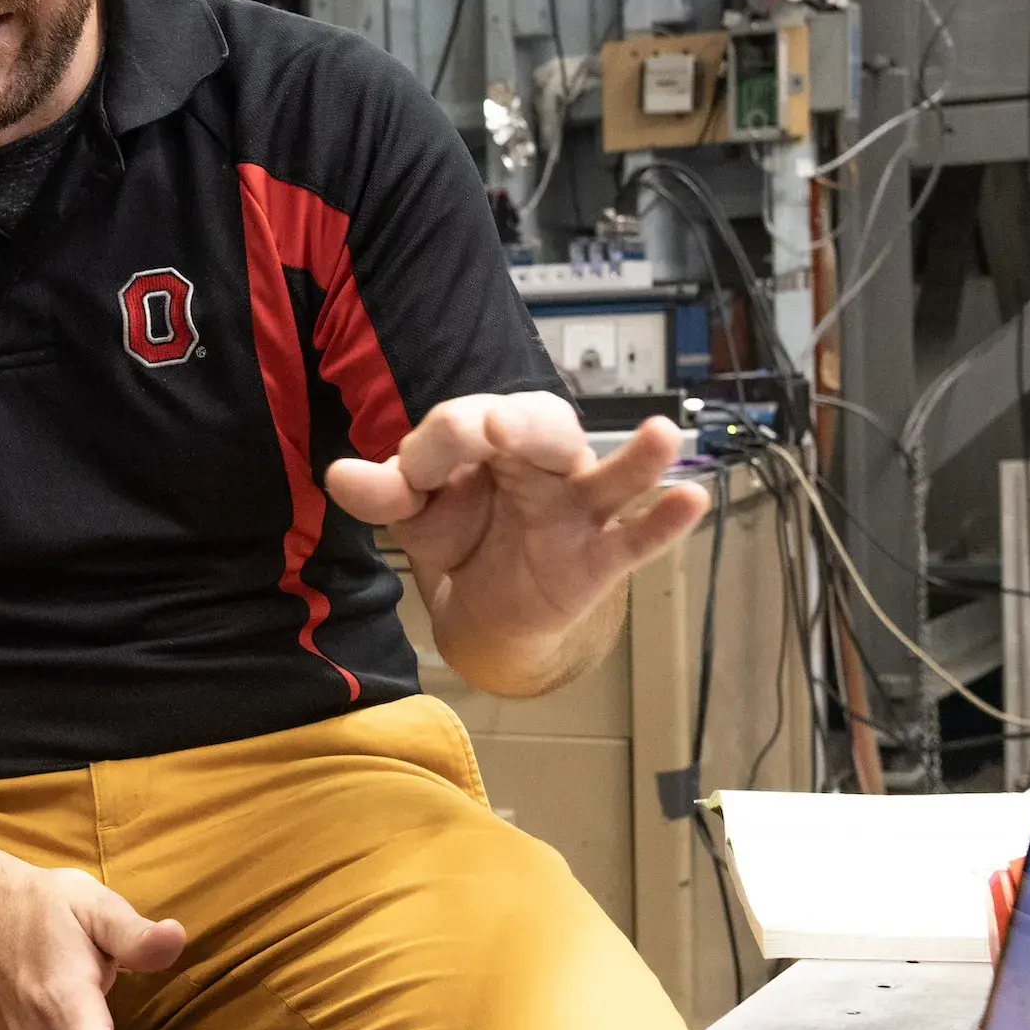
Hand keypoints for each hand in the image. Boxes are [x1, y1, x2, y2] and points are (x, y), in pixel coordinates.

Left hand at [325, 396, 708, 690]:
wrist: (490, 604)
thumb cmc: (463, 531)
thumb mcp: (415, 513)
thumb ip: (382, 493)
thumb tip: (337, 474)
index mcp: (491, 438)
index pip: (462, 428)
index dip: (432, 451)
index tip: (406, 477)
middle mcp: (541, 462)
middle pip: (541, 429)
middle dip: (518, 425)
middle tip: (494, 426)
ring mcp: (577, 508)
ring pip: (610, 476)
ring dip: (636, 457)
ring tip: (662, 433)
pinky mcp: (599, 557)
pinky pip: (637, 539)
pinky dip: (664, 522)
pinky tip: (691, 499)